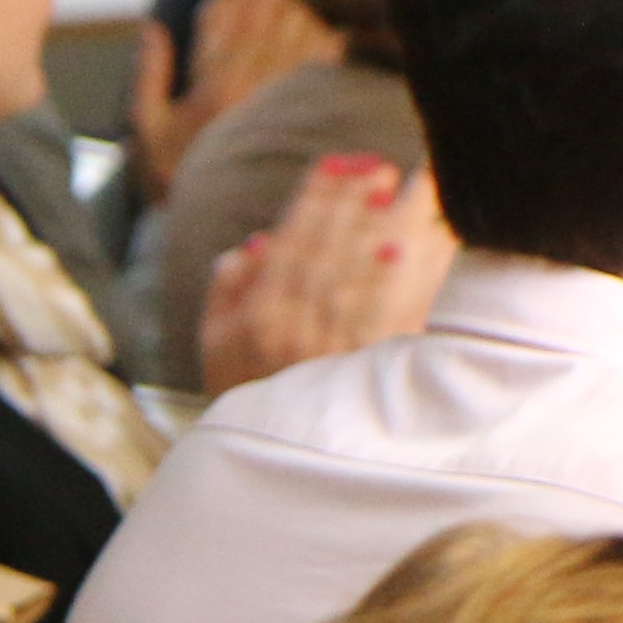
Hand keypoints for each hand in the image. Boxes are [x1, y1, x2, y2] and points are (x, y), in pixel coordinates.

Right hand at [131, 0, 332, 188]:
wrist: (217, 225)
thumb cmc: (174, 176)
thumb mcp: (146, 128)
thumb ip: (150, 74)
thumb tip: (153, 26)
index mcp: (210, 86)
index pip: (227, 18)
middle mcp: (248, 88)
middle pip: (265, 19)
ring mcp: (279, 101)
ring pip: (294, 36)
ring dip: (303, 0)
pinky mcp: (301, 116)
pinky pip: (319, 67)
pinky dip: (327, 38)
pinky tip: (334, 17)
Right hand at [198, 157, 454, 390]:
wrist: (276, 461)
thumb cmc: (247, 390)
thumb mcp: (216, 344)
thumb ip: (227, 289)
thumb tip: (256, 241)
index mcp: (256, 317)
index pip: (289, 243)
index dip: (313, 199)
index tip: (334, 160)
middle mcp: (293, 329)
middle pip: (326, 251)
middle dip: (349, 202)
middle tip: (372, 163)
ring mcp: (332, 350)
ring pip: (356, 276)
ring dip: (375, 226)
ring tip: (398, 184)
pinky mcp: (367, 371)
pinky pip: (383, 318)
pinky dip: (392, 282)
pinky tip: (407, 247)